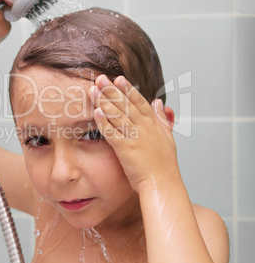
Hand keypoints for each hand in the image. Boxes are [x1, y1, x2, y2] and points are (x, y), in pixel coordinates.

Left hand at [89, 74, 178, 192]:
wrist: (163, 184)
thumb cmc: (165, 164)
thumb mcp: (168, 137)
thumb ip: (162, 118)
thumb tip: (158, 101)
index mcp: (153, 124)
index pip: (139, 101)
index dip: (128, 89)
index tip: (118, 78)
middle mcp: (144, 127)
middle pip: (125, 104)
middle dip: (112, 90)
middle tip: (100, 78)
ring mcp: (135, 137)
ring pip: (117, 115)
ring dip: (104, 102)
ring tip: (93, 90)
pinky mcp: (126, 149)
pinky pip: (113, 133)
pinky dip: (104, 122)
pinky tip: (96, 113)